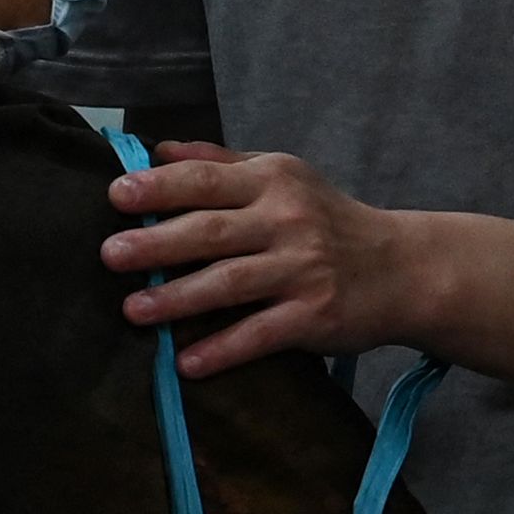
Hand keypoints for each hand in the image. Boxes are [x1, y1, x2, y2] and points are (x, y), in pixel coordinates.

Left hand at [103, 143, 415, 377]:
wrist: (403, 268)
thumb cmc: (328, 219)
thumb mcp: (283, 176)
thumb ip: (220, 163)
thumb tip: (156, 151)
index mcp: (273, 180)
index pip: (207, 180)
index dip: (160, 188)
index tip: (116, 197)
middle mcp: (288, 220)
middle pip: (212, 231)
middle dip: (157, 243)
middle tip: (110, 255)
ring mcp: (303, 269)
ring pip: (230, 284)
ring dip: (178, 298)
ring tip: (133, 310)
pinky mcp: (315, 316)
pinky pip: (261, 334)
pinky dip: (223, 349)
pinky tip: (187, 362)